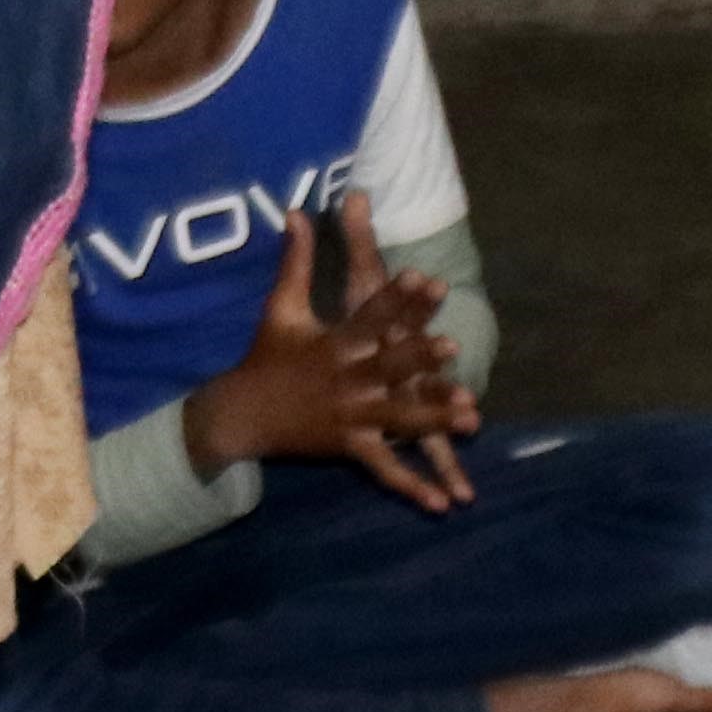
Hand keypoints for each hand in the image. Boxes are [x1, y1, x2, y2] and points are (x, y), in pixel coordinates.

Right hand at [184, 197, 477, 508]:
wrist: (239, 414)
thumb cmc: (266, 354)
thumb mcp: (280, 306)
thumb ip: (295, 259)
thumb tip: (296, 210)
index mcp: (331, 343)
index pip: (369, 316)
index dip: (397, 297)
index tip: (426, 277)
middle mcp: (344, 379)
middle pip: (387, 365)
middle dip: (419, 355)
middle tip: (453, 344)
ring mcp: (349, 416)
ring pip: (397, 416)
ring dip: (433, 416)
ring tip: (472, 413)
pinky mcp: (349, 446)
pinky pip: (384, 469)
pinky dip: (411, 487)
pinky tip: (443, 502)